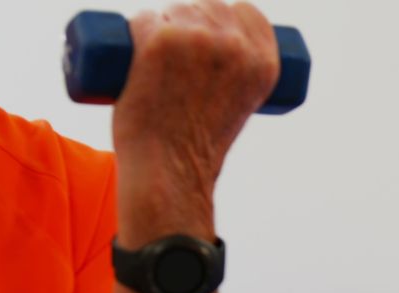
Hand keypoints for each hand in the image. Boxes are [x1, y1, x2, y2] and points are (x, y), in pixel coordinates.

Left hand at [112, 0, 280, 244]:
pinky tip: (134, 45)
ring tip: (153, 57)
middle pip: (209, 6)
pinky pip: (143, 18)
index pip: (247, 12)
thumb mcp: (238, 108)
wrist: (169, 171)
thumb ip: (238, 82)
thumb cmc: (198, 148)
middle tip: (174, 53)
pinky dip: (136, 30)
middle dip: (191, 18)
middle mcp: (235, 47)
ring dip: (162, 23)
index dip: (226, 17)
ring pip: (174, 10)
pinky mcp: (158, 40)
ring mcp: (196, 39)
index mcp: (264, 64)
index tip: (209, 33)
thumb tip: (218, 64)